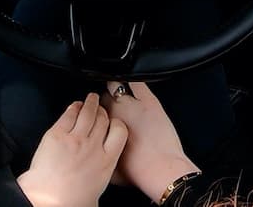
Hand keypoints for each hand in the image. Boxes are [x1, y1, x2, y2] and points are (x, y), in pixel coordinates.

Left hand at [17, 93, 128, 206]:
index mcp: (107, 161)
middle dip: (102, 111)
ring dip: (90, 103)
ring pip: (88, 113)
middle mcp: (94, 146)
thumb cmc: (69, 202)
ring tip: (91, 99)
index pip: (120, 131)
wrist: (47, 200)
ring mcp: (75, 139)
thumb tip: (99, 181)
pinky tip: (74, 106)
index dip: (117, 123)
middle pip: (103, 119)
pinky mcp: (57, 135)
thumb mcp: (96, 193)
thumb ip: (100, 178)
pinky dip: (73, 108)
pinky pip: (68, 115)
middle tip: (100, 108)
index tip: (113, 122)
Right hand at [101, 82, 200, 202]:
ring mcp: (131, 106)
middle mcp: (113, 115)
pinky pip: (137, 83)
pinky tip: (131, 80)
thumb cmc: (137, 173)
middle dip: (103, 100)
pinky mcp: (149, 102)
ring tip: (115, 88)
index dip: (95, 113)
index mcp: (101, 130)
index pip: (92, 113)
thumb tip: (97, 153)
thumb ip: (101, 155)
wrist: (161, 169)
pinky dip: (132, 80)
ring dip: (114, 88)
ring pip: (116, 88)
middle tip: (107, 104)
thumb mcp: (109, 170)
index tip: (97, 114)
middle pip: (102, 99)